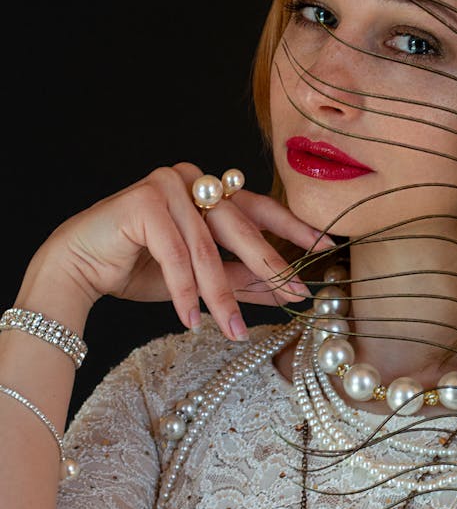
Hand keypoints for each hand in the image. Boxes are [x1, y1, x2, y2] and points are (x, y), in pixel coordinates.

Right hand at [37, 163, 331, 339]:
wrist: (78, 267)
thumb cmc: (139, 267)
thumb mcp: (201, 278)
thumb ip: (242, 278)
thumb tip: (288, 291)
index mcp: (208, 189)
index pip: (259, 207)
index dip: (293, 228)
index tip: (326, 247)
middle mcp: (191, 179)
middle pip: (240, 226)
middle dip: (269, 266)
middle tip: (295, 294)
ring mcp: (166, 184)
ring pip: (207, 247)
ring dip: (221, 294)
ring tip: (233, 329)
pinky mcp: (143, 201)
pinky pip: (175, 254)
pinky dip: (184, 291)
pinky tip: (192, 320)